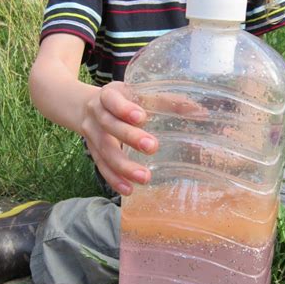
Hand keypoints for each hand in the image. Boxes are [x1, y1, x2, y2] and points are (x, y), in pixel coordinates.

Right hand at [80, 81, 158, 195]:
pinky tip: (128, 189)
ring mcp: (92, 134)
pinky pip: (102, 167)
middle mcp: (96, 114)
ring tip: (144, 177)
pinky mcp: (93, 152)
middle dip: (130, 137)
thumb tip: (200, 112)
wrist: (84, 107)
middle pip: (109, 126)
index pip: (112, 100)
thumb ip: (167, 101)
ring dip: (123, 166)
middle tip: (151, 147)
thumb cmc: (123, 100)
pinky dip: (114, 179)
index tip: (141, 117)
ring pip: (104, 150)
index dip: (124, 108)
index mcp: (108, 95)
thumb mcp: (139, 94)